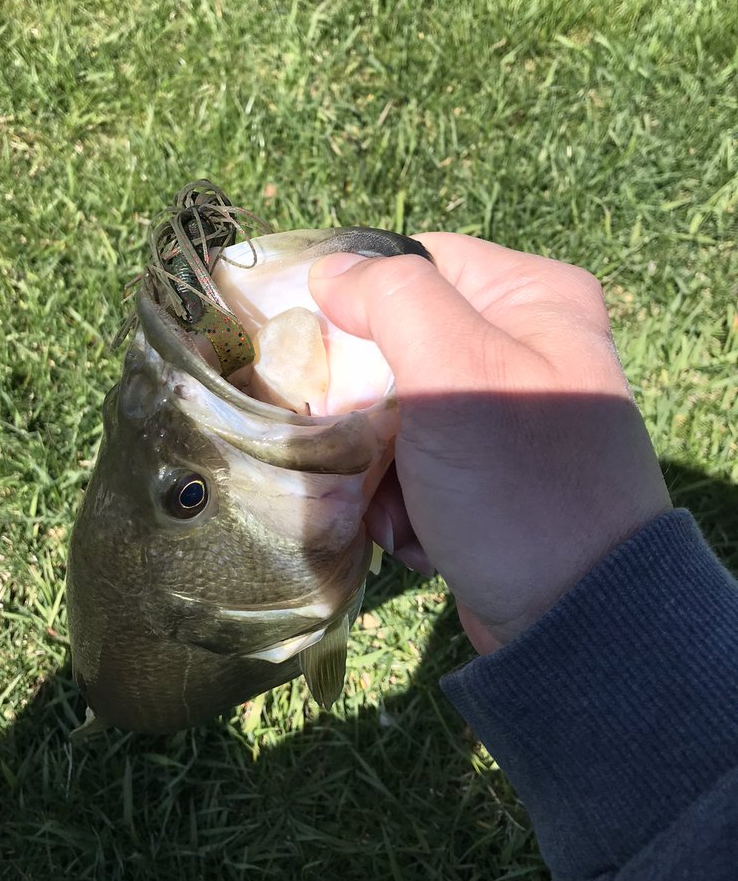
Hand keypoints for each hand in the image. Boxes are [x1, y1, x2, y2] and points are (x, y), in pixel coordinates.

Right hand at [309, 234, 671, 653]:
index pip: (414, 260)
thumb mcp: (455, 366)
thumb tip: (329, 270)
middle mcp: (525, 344)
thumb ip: (391, 298)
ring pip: (393, 410)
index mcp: (533, 295)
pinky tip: (414, 528)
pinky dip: (398, 497)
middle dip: (361, 399)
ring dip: (374, 459)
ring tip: (388, 496)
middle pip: (396, 341)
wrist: (577, 619)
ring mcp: (504, 414)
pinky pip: (412, 463)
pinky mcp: (485, 474)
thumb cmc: (519, 480)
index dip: (352, 293)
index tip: (303, 338)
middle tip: (347, 433)